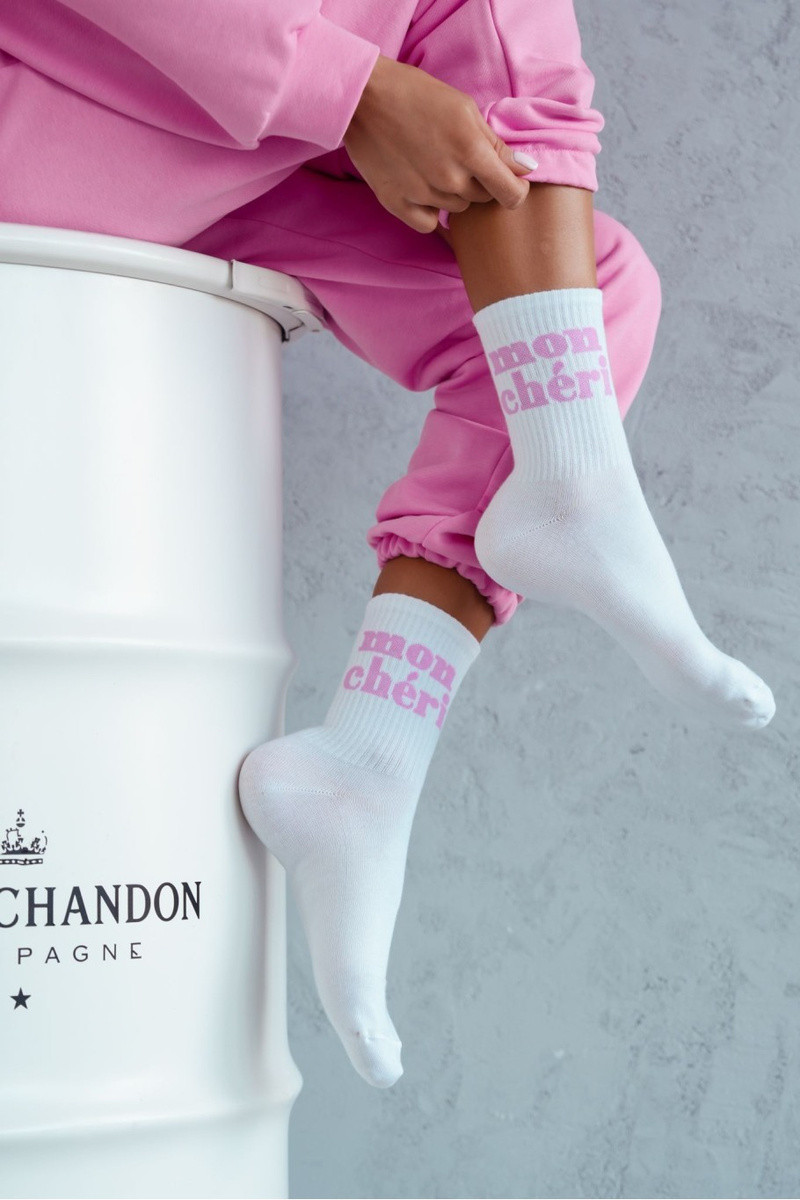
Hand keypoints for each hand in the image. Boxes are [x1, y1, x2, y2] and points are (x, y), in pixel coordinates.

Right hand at [343, 55, 533, 232]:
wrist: (363, 98)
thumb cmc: (416, 95)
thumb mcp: (464, 108)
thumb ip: (496, 144)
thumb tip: (527, 170)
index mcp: (471, 151)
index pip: (511, 193)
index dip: (515, 190)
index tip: (510, 183)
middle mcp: (449, 178)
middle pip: (481, 198)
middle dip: (477, 181)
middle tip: (456, 156)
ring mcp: (422, 194)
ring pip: (456, 208)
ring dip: (452, 193)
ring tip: (432, 163)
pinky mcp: (397, 204)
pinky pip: (429, 223)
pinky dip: (430, 210)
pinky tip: (420, 187)